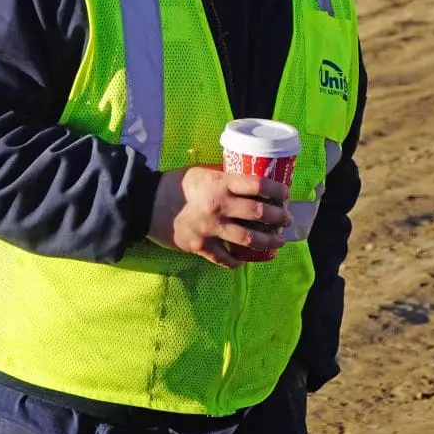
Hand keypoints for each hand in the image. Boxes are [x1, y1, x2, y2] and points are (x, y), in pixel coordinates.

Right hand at [147, 166, 291, 267]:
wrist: (147, 204)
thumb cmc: (175, 184)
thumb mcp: (202, 172)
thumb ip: (224, 177)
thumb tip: (248, 180)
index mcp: (220, 183)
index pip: (257, 185)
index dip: (276, 189)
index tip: (285, 194)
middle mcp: (219, 206)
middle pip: (259, 213)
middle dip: (278, 218)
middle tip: (287, 220)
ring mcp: (210, 228)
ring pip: (248, 239)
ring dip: (267, 242)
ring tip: (277, 242)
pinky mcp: (200, 246)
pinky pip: (225, 258)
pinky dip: (237, 260)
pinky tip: (244, 260)